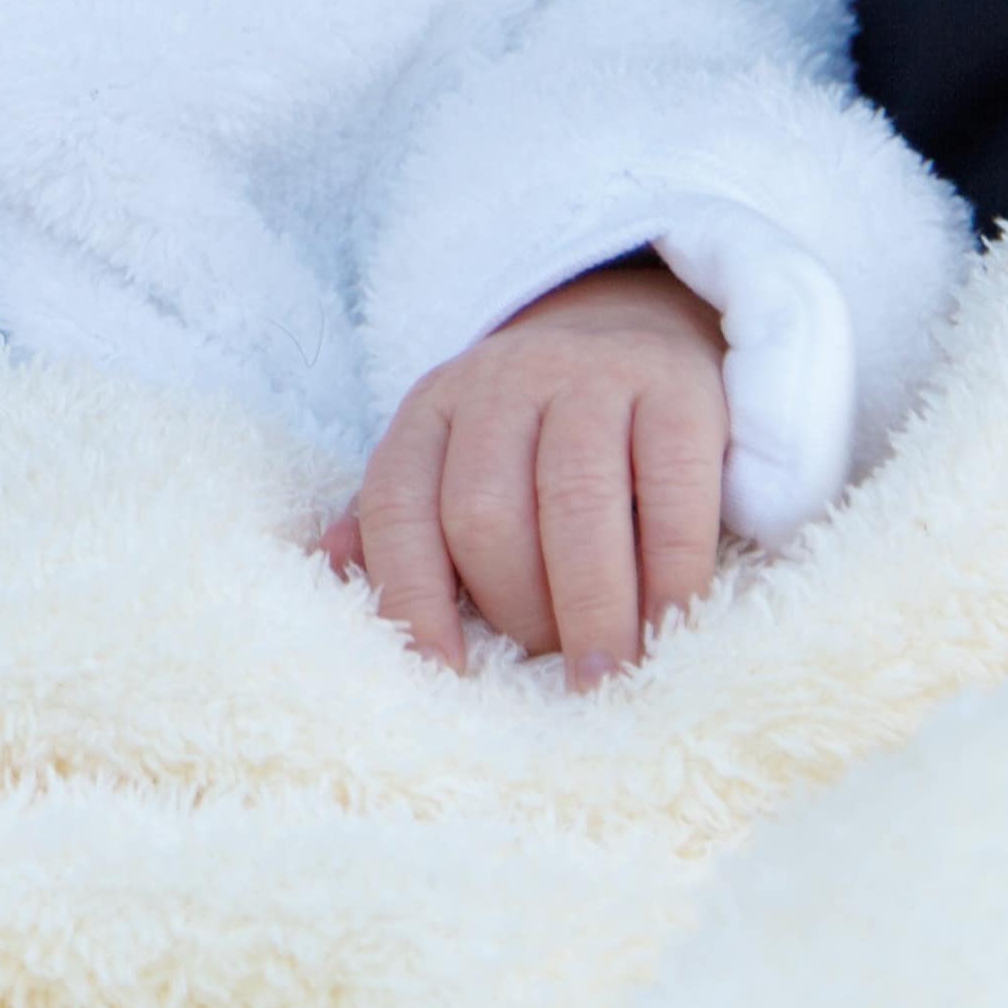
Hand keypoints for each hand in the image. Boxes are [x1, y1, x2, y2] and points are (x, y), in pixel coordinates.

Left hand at [323, 257, 725, 682]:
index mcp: (432, 410)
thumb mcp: (454, 457)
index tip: (444, 673)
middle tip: (552, 667)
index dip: (412, 595)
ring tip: (608, 679)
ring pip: (574, 503)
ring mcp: (590, 378)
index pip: (398, 505)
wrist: (634, 328)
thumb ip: (400, 519)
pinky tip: (672, 625)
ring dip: (590, 607)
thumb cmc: (536, 432)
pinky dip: (671, 572)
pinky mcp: (677, 389)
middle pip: (485, 512)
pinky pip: (671, 491)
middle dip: (516, 607)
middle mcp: (500, 383)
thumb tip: (330, 572)